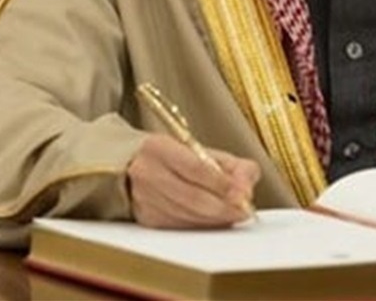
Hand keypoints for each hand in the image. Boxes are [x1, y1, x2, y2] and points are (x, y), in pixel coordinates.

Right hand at [127, 134, 259, 228]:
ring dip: (215, 219)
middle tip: (245, 210)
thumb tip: (247, 187)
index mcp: (159, 148)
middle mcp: (147, 173)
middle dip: (223, 207)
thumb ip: (230, 165)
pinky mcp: (145, 218)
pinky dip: (202, 226)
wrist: (128, 166)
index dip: (222, 183)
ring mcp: (143, 198)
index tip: (243, 193)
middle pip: (192, 196)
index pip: (195, 168)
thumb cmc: (170, 157)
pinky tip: (215, 222)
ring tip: (234, 215)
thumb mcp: (200, 151)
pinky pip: (180, 226)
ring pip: (187, 215)